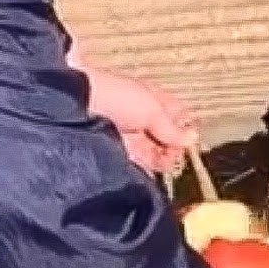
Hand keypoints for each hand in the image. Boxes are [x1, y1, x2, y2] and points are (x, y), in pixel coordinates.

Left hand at [76, 54, 197, 173]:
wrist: (75, 104)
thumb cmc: (116, 97)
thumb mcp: (151, 110)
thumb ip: (172, 127)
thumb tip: (192, 139)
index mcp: (153, 100)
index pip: (178, 116)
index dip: (185, 130)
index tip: (188, 143)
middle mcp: (141, 117)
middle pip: (166, 138)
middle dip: (173, 148)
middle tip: (172, 155)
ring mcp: (129, 136)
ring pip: (154, 152)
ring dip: (160, 159)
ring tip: (161, 162)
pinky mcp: (116, 153)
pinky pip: (138, 163)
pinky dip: (147, 167)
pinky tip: (150, 170)